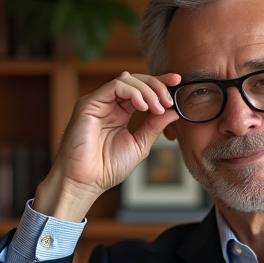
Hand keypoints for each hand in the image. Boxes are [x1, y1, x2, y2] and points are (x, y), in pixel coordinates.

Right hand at [34, 72, 180, 221]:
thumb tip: (173, 111)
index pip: (141, 91)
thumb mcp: (139, 145)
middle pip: (135, 81)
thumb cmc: (107, 169)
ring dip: (148, 91)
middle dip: (156, 85)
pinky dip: (133, 92)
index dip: (159, 84)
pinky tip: (144, 106)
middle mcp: (108, 105)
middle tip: (169, 99)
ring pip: (127, 80)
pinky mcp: (89, 103)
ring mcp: (98, 102)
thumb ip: (154, 127)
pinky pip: (115, 86)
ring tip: (158, 107)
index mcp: (119, 113)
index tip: (177, 81)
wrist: (86, 182)